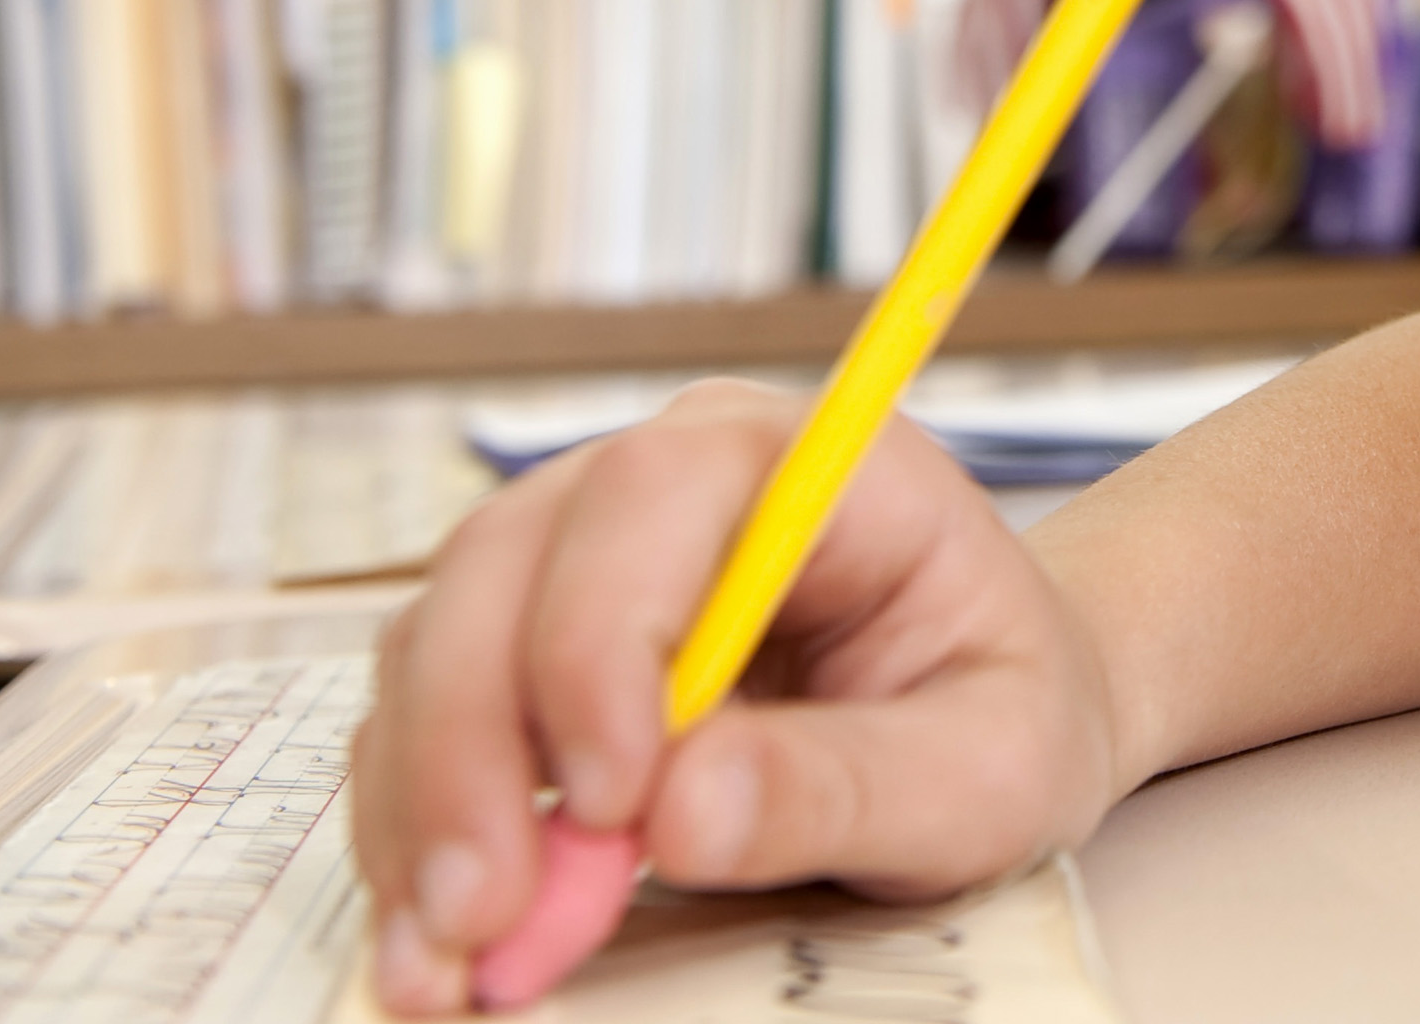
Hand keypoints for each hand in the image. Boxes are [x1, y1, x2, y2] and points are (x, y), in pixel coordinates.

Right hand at [347, 380, 1116, 1013]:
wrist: (985, 727)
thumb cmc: (1002, 713)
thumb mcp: (986, 768)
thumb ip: (848, 784)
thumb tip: (685, 812)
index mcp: (801, 462)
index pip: (656, 491)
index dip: (603, 634)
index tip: (608, 796)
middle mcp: (662, 488)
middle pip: (507, 565)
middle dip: (477, 747)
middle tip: (488, 911)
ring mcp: (573, 565)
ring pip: (439, 649)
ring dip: (425, 808)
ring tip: (451, 957)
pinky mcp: (523, 660)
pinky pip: (425, 728)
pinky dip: (417, 837)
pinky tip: (441, 940)